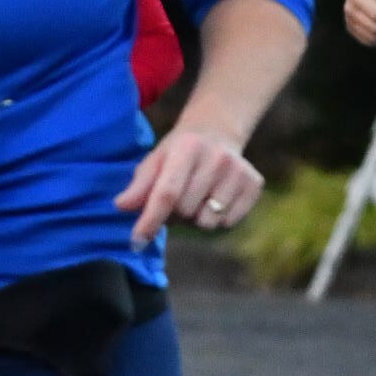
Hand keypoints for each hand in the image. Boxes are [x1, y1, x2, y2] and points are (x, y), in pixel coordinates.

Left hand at [114, 124, 262, 247]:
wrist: (217, 132)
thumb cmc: (178, 153)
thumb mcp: (155, 161)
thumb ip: (139, 186)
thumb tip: (120, 206)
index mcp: (187, 147)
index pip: (167, 193)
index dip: (150, 221)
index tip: (136, 242)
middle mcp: (217, 157)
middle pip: (185, 212)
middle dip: (175, 214)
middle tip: (178, 197)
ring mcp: (238, 171)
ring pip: (207, 222)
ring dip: (196, 218)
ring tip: (197, 197)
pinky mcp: (254, 184)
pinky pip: (228, 223)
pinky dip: (217, 219)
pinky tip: (215, 198)